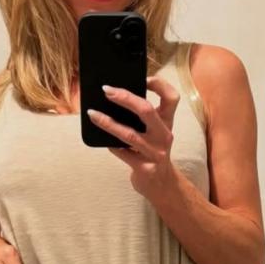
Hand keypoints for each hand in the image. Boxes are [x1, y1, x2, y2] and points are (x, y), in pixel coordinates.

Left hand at [86, 75, 179, 202]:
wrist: (162, 185)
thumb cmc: (153, 152)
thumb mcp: (155, 133)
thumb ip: (144, 118)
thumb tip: (115, 97)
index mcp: (167, 122)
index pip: (171, 98)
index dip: (159, 84)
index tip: (143, 78)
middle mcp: (164, 136)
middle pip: (146, 110)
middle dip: (125, 98)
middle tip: (106, 90)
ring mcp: (155, 153)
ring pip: (129, 134)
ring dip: (108, 122)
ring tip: (92, 114)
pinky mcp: (144, 168)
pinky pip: (122, 153)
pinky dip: (110, 144)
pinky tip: (101, 138)